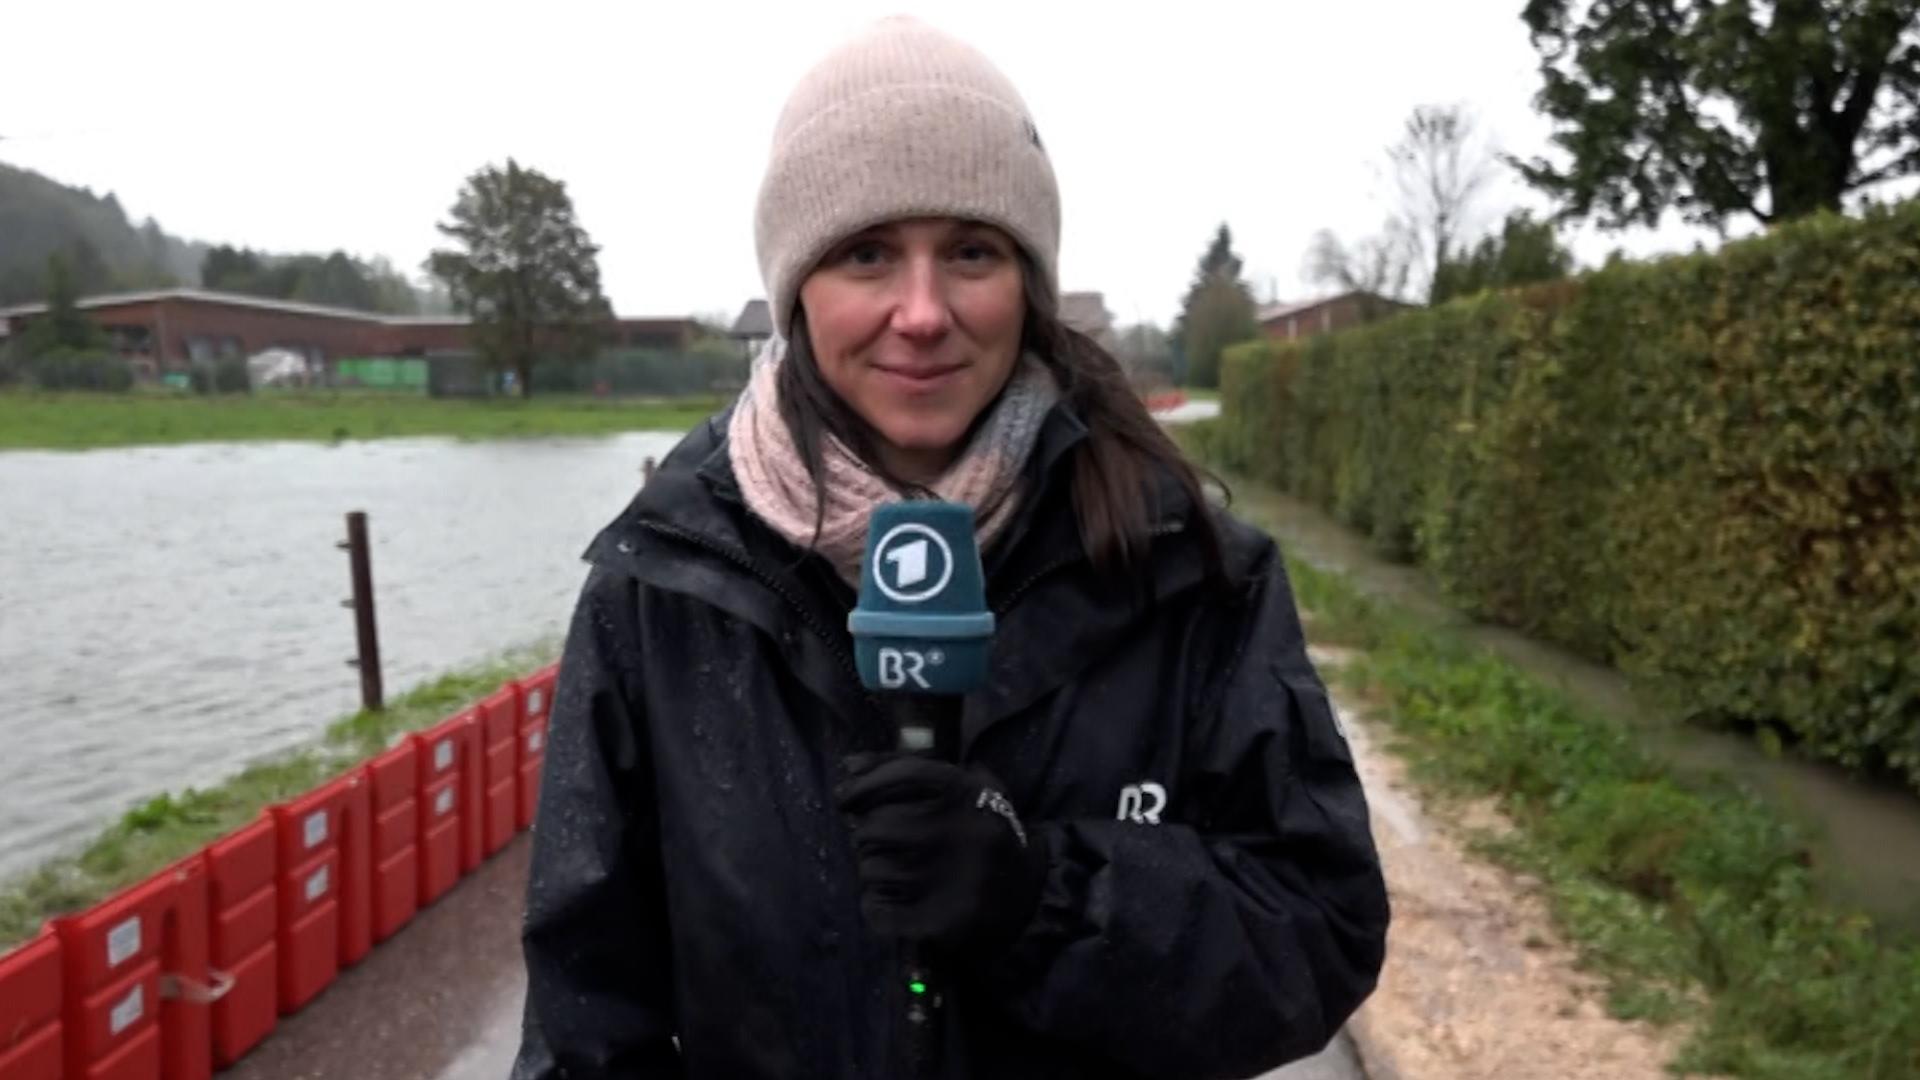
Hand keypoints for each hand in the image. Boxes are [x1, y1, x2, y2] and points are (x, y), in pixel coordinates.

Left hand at [834, 753, 1047, 954]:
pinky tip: (890, 901)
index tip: (845, 796)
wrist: (1029, 899)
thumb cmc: (984, 834)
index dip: (864, 783)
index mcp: (970, 796)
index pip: (902, 774)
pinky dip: (875, 905)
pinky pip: (877, 908)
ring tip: (892, 872)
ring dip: (873, 869)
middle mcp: (958, 834)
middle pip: (877, 825)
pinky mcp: (939, 921)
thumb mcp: (966, 789)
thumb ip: (908, 768)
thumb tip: (848, 766)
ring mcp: (948, 881)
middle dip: (869, 833)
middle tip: (880, 842)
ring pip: (872, 868)